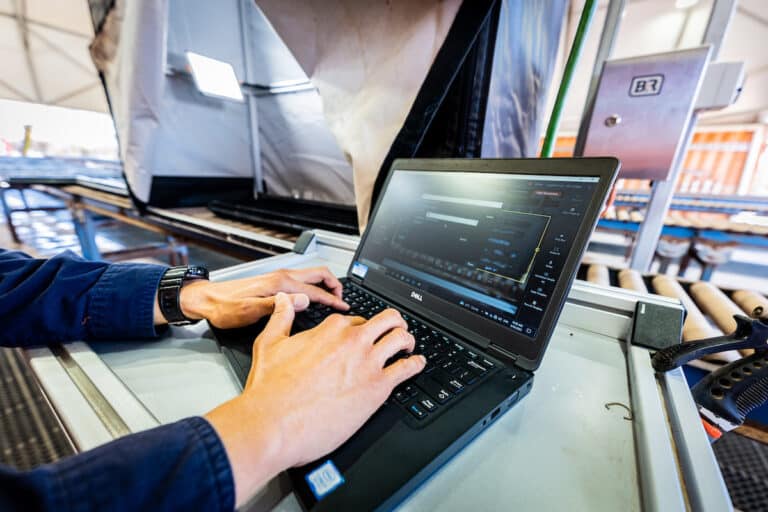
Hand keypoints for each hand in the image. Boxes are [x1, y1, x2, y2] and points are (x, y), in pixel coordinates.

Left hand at [154, 266, 348, 327]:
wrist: (206, 300)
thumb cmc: (224, 308)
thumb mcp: (249, 311)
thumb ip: (278, 306)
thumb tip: (305, 300)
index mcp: (280, 284)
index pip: (316, 290)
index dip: (333, 300)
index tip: (345, 309)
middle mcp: (281, 277)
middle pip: (319, 274)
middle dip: (336, 285)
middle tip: (344, 300)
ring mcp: (278, 278)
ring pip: (312, 276)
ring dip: (327, 284)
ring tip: (335, 298)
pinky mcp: (274, 282)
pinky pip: (303, 280)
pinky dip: (316, 286)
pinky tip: (315, 297)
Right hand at [204, 293, 425, 505]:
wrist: (273, 423)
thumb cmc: (269, 390)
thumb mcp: (269, 344)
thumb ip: (280, 318)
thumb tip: (283, 300)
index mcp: (329, 329)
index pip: (356, 320)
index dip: (360, 328)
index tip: (362, 334)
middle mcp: (352, 341)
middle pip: (387, 320)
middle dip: (395, 324)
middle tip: (397, 332)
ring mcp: (367, 362)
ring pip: (401, 339)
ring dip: (408, 340)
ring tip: (409, 346)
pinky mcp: (378, 387)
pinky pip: (408, 368)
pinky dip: (416, 364)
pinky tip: (417, 365)